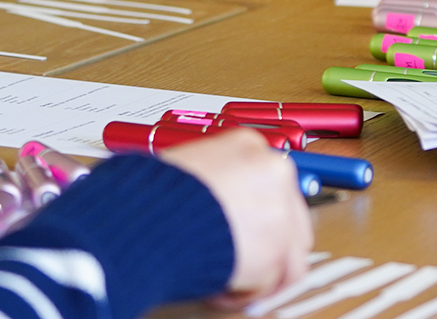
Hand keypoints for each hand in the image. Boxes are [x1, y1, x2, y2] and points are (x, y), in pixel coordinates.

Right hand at [160, 129, 312, 307]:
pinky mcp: (277, 248)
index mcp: (249, 146)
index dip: (255, 215)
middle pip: (290, 216)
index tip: (242, 232)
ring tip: (226, 277)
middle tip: (237, 261)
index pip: (271, 183)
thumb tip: (214, 206)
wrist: (145, 216)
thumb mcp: (183, 169)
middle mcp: (273, 171)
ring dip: (260, 271)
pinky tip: (223, 288)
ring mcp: (280, 210)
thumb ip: (213, 183)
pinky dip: (251, 291)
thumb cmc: (147, 196)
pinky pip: (277, 280)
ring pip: (291, 250)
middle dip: (264, 245)